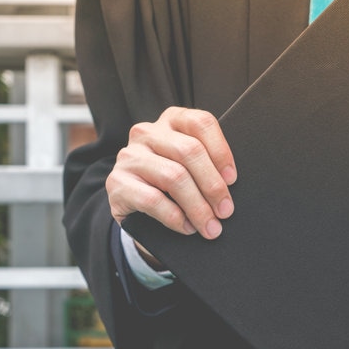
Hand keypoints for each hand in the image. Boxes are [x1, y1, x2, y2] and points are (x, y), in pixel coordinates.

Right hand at [106, 106, 236, 239]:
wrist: (136, 208)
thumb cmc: (173, 184)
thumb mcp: (190, 166)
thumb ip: (207, 163)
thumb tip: (230, 185)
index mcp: (171, 120)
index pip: (201, 123)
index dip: (221, 151)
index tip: (232, 180)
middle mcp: (147, 133)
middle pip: (189, 151)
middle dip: (212, 185)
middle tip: (225, 211)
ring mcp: (129, 157)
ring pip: (173, 176)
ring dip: (197, 206)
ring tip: (210, 226)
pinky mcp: (116, 183)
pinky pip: (152, 199)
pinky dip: (175, 217)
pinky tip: (187, 227)